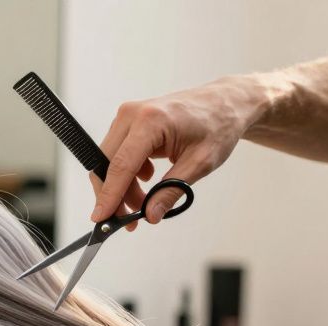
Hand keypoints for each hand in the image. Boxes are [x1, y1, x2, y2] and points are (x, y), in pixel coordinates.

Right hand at [92, 77, 262, 226]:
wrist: (226, 103)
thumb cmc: (218, 125)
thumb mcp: (201, 163)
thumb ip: (172, 190)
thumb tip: (150, 214)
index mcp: (151, 120)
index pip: (120, 165)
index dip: (109, 195)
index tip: (101, 219)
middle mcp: (133, 114)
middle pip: (108, 164)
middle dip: (114, 195)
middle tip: (129, 220)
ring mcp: (128, 116)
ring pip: (109, 162)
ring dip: (121, 187)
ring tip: (142, 204)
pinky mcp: (129, 122)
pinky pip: (117, 154)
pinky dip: (127, 174)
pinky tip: (147, 181)